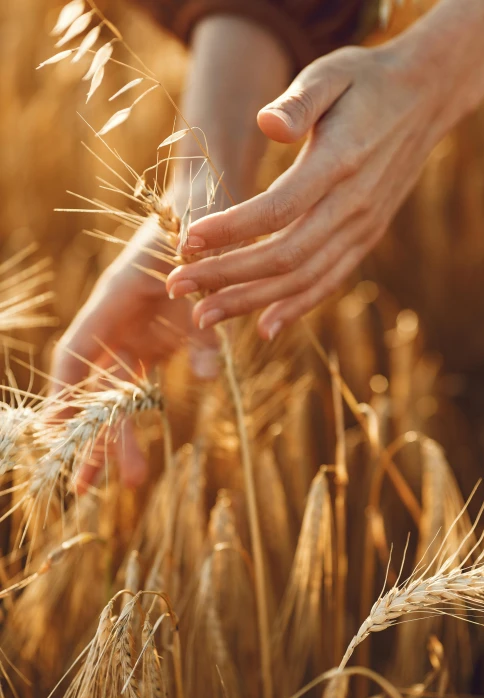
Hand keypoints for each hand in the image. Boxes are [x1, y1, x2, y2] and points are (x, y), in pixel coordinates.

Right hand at [50, 215, 218, 489]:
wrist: (210, 204)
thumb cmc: (192, 228)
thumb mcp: (197, 273)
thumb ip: (202, 325)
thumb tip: (207, 378)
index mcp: (111, 304)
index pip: (77, 357)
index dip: (65, 395)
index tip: (52, 433)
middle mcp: (121, 323)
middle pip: (101, 389)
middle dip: (97, 436)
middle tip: (89, 487)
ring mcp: (144, 333)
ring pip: (125, 393)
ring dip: (124, 435)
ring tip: (129, 480)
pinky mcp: (170, 337)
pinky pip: (160, 376)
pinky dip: (158, 402)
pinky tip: (164, 424)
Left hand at [166, 43, 446, 339]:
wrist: (426, 97)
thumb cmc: (366, 82)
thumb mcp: (330, 72)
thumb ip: (298, 101)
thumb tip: (266, 125)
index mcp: (339, 163)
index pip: (277, 209)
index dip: (230, 231)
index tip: (185, 241)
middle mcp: (354, 205)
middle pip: (284, 256)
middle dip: (226, 276)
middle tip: (176, 286)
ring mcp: (362, 228)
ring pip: (303, 280)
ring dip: (250, 302)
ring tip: (203, 316)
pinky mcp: (365, 239)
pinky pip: (328, 283)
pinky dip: (295, 308)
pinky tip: (263, 326)